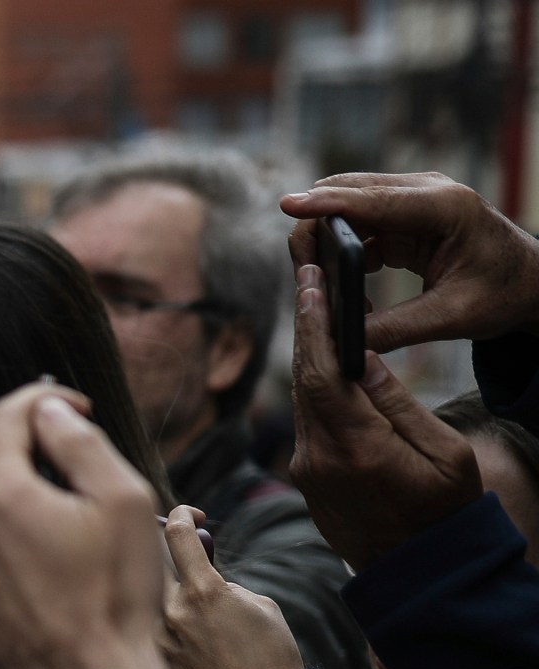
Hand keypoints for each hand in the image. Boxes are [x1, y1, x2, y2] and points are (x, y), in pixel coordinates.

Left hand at [0, 382, 169, 668]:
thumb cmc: (115, 594)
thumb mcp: (122, 502)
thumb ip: (79, 443)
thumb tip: (49, 409)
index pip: (4, 416)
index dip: (42, 400)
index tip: (74, 408)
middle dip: (38, 467)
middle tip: (85, 492)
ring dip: (22, 513)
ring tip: (70, 545)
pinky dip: (7, 552)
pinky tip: (47, 577)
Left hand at [159, 505, 304, 668]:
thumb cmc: (271, 657)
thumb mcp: (261, 606)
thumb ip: (226, 583)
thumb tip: (203, 573)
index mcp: (203, 590)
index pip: (177, 534)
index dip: (182, 514)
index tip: (190, 514)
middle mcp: (171, 610)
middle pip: (154, 563)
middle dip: (170, 558)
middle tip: (188, 562)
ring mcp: (156, 636)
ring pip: (151, 597)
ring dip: (169, 596)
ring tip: (202, 615)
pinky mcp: (152, 657)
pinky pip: (152, 627)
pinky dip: (167, 624)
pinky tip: (195, 641)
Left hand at [282, 263, 484, 568]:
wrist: (419, 570)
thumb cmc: (445, 510)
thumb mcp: (442, 451)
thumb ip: (397, 403)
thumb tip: (364, 356)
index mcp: (355, 448)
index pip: (323, 373)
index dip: (314, 324)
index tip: (309, 283)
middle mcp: (317, 458)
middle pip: (302, 378)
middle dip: (306, 326)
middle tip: (305, 277)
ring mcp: (305, 470)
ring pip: (299, 398)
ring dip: (306, 352)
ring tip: (311, 304)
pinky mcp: (304, 477)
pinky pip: (304, 420)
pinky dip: (311, 385)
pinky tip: (321, 358)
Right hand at [283, 172, 538, 350]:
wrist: (532, 283)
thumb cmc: (503, 294)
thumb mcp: (451, 318)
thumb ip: (393, 329)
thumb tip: (341, 342)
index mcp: (445, 207)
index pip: (372, 200)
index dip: (326, 204)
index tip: (287, 205)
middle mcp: (426, 192)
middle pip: (348, 192)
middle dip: (315, 225)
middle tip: (302, 273)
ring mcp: (412, 200)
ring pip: (347, 206)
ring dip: (324, 238)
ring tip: (319, 282)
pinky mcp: (404, 216)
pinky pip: (357, 224)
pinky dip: (341, 249)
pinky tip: (345, 283)